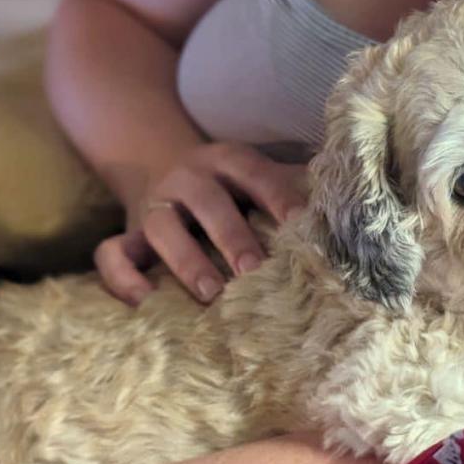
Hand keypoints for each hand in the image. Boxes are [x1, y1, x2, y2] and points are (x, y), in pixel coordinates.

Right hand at [95, 141, 308, 305]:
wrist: (160, 164)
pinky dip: (123, 277)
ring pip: (160, 226)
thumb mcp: (256, 176)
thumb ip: (293, 185)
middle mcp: (188, 178)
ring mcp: (155, 204)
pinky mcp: (128, 231)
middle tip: (255, 270)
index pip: (255, 173)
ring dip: (185, 259)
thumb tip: (352, 204)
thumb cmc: (230, 185)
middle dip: (232, 236)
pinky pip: (112, 252)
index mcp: (227, 160)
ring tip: (210, 293)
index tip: (300, 227)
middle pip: (208, 202)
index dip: (277, 197)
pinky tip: (145, 302)